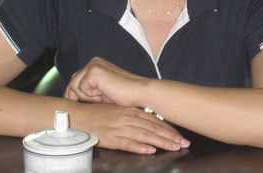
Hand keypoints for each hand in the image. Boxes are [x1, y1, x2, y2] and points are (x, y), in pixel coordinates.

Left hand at [65, 57, 146, 106]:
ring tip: (101, 97)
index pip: (76, 78)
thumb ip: (89, 89)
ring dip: (86, 96)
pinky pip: (81, 88)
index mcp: (96, 64)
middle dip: (78, 95)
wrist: (138, 92)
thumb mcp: (101, 91)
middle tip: (94, 101)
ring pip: (74, 85)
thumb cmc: (123, 95)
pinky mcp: (94, 72)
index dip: (75, 93)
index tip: (76, 103)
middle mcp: (93, 62)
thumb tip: (72, 96)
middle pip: (73, 81)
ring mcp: (93, 65)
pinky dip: (90, 96)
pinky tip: (102, 94)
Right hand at [71, 102, 189, 153]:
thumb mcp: (117, 111)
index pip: (154, 120)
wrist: (78, 116)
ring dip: (161, 142)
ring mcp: (120, 128)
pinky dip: (139, 147)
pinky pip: (128, 143)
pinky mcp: (111, 138)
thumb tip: (148, 123)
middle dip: (170, 136)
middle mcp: (127, 118)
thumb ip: (132, 116)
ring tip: (173, 147)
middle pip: (153, 128)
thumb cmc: (98, 114)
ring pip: (145, 135)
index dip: (168, 128)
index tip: (180, 135)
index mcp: (130, 111)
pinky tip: (150, 150)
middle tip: (184, 143)